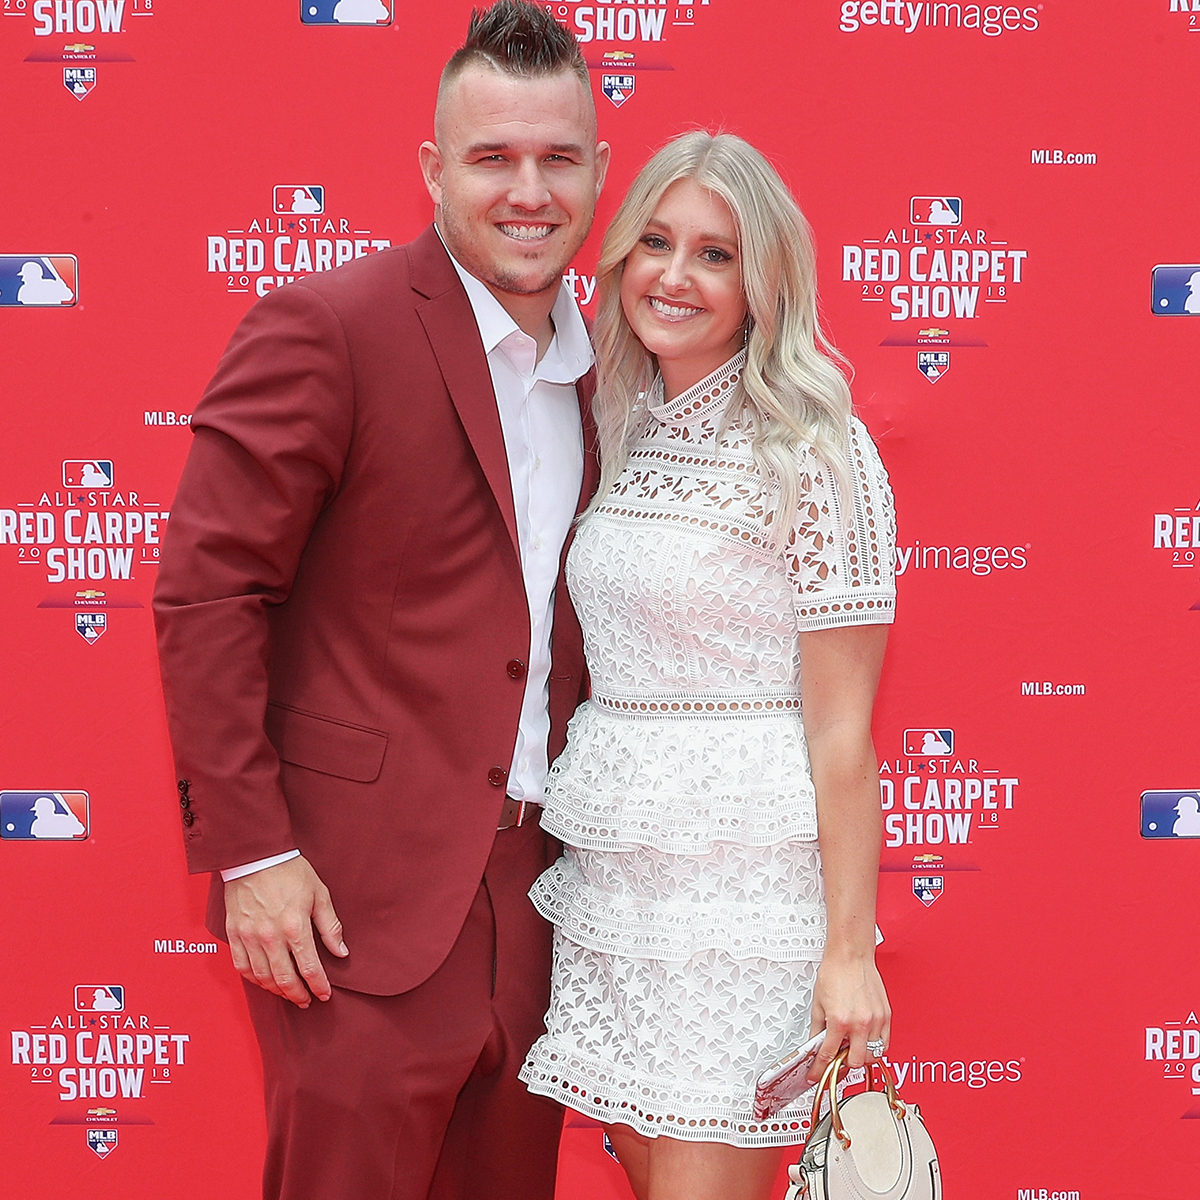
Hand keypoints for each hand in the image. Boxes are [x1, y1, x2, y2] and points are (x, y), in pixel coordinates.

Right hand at [224, 856, 347, 1007]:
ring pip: (263, 978)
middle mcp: (271, 937)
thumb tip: (341, 952)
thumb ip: (330, 926)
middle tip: (307, 1000)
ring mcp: (250, 937)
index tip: (324, 994)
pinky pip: (242, 967)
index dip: (319, 986)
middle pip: (285, 980)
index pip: (310, 969)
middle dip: (298, 994)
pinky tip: (264, 981)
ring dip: (277, 991)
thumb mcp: (319, 894)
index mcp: (295, 927)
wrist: (255, 856)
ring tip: (289, 993)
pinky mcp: (234, 934)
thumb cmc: (290, 871)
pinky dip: (254, 979)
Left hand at [807, 953, 890, 1081]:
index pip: (829, 1056)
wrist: (851, 956)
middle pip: (855, 1063)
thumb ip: (817, 1028)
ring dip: (860, 1056)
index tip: (816, 1075)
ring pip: (872, 1056)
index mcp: (839, 1021)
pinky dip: (875, 1047)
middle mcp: (860, 1023)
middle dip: (844, 1065)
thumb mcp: (818, 1003)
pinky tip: (865, 1041)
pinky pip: (885, 1044)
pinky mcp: (886, 1016)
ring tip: (851, 1047)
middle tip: (837, 1059)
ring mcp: (875, 1021)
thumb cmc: (835, 973)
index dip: (820, 1070)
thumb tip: (815, 1045)